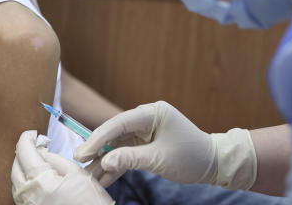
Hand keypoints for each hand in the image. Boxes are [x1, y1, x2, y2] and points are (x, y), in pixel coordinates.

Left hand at [11, 131, 112, 204]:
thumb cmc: (91, 204)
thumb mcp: (78, 175)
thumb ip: (56, 159)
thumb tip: (41, 151)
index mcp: (42, 183)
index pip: (24, 153)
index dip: (27, 139)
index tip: (32, 134)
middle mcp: (30, 197)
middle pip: (15, 168)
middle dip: (23, 153)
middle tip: (35, 145)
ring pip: (15, 182)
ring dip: (22, 168)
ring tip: (37, 161)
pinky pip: (21, 195)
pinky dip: (24, 182)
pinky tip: (37, 178)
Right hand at [74, 101, 216, 187]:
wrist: (213, 164)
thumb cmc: (191, 156)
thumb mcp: (159, 158)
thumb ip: (130, 158)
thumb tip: (105, 162)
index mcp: (151, 113)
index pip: (118, 123)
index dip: (98, 138)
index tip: (83, 152)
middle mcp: (145, 119)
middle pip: (114, 133)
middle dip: (97, 149)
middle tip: (78, 161)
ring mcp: (144, 132)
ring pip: (117, 145)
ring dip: (104, 160)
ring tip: (87, 174)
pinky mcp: (145, 144)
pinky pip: (126, 153)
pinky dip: (116, 166)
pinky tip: (102, 178)